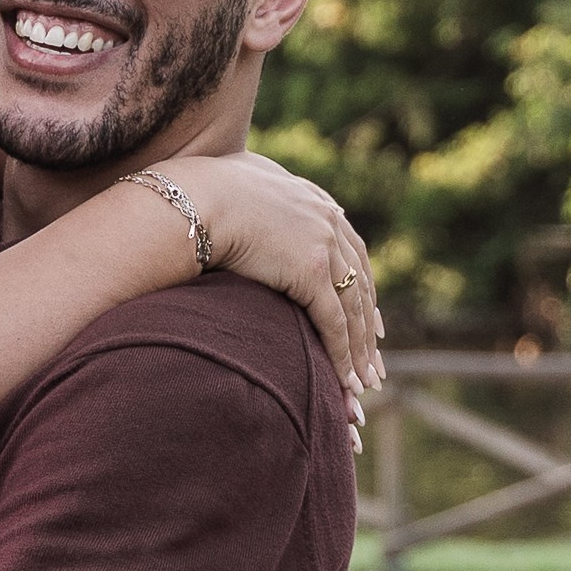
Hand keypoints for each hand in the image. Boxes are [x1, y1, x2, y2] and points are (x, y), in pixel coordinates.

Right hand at [174, 152, 382, 423]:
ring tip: (363, 382)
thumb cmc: (202, 193)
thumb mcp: (242, 187)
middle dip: (368, 327)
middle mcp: (329, 222)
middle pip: (361, 284)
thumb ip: (259, 198)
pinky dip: (342, 354)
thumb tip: (247, 202)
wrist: (196, 198)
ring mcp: (323, 246)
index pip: (352, 253)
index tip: (370, 318)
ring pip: (353, 309)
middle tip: (373, 360)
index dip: (361, 289)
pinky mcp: (310, 272)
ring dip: (360, 350)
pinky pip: (334, 322)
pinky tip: (346, 379)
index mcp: (316, 203)